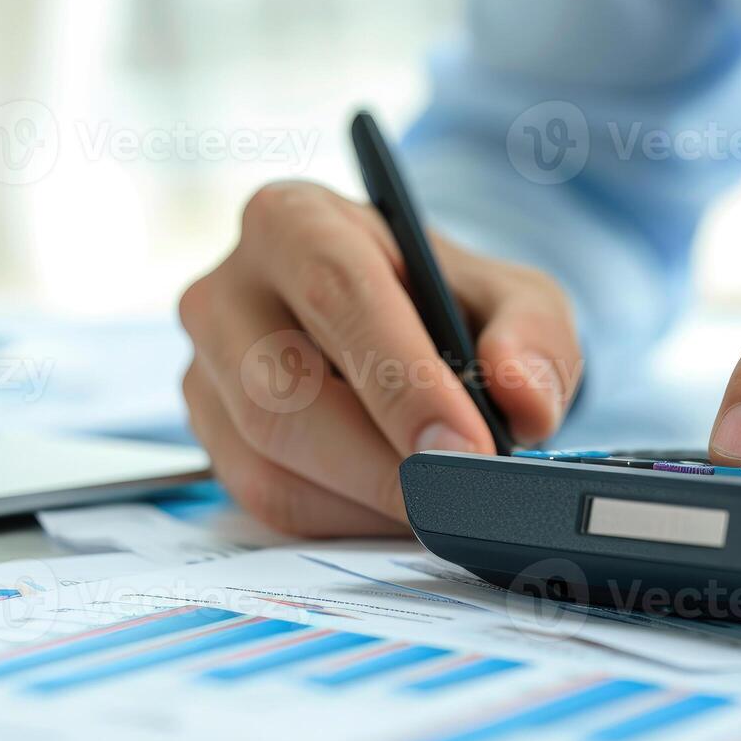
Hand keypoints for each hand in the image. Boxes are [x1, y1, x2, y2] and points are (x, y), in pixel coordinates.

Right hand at [180, 181, 580, 535]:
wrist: (408, 332)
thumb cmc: (452, 305)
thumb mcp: (516, 298)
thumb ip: (535, 337)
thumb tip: (522, 399)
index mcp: (295, 220)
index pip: (339, 293)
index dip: (403, 378)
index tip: (467, 445)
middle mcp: (228, 290)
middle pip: (282, 390)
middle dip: (383, 460)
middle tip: (462, 499)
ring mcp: (205, 370)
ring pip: (268, 457)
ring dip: (368, 499)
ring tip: (446, 506)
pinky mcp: (210, 440)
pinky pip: (266, 500)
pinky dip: (346, 520)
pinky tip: (402, 510)